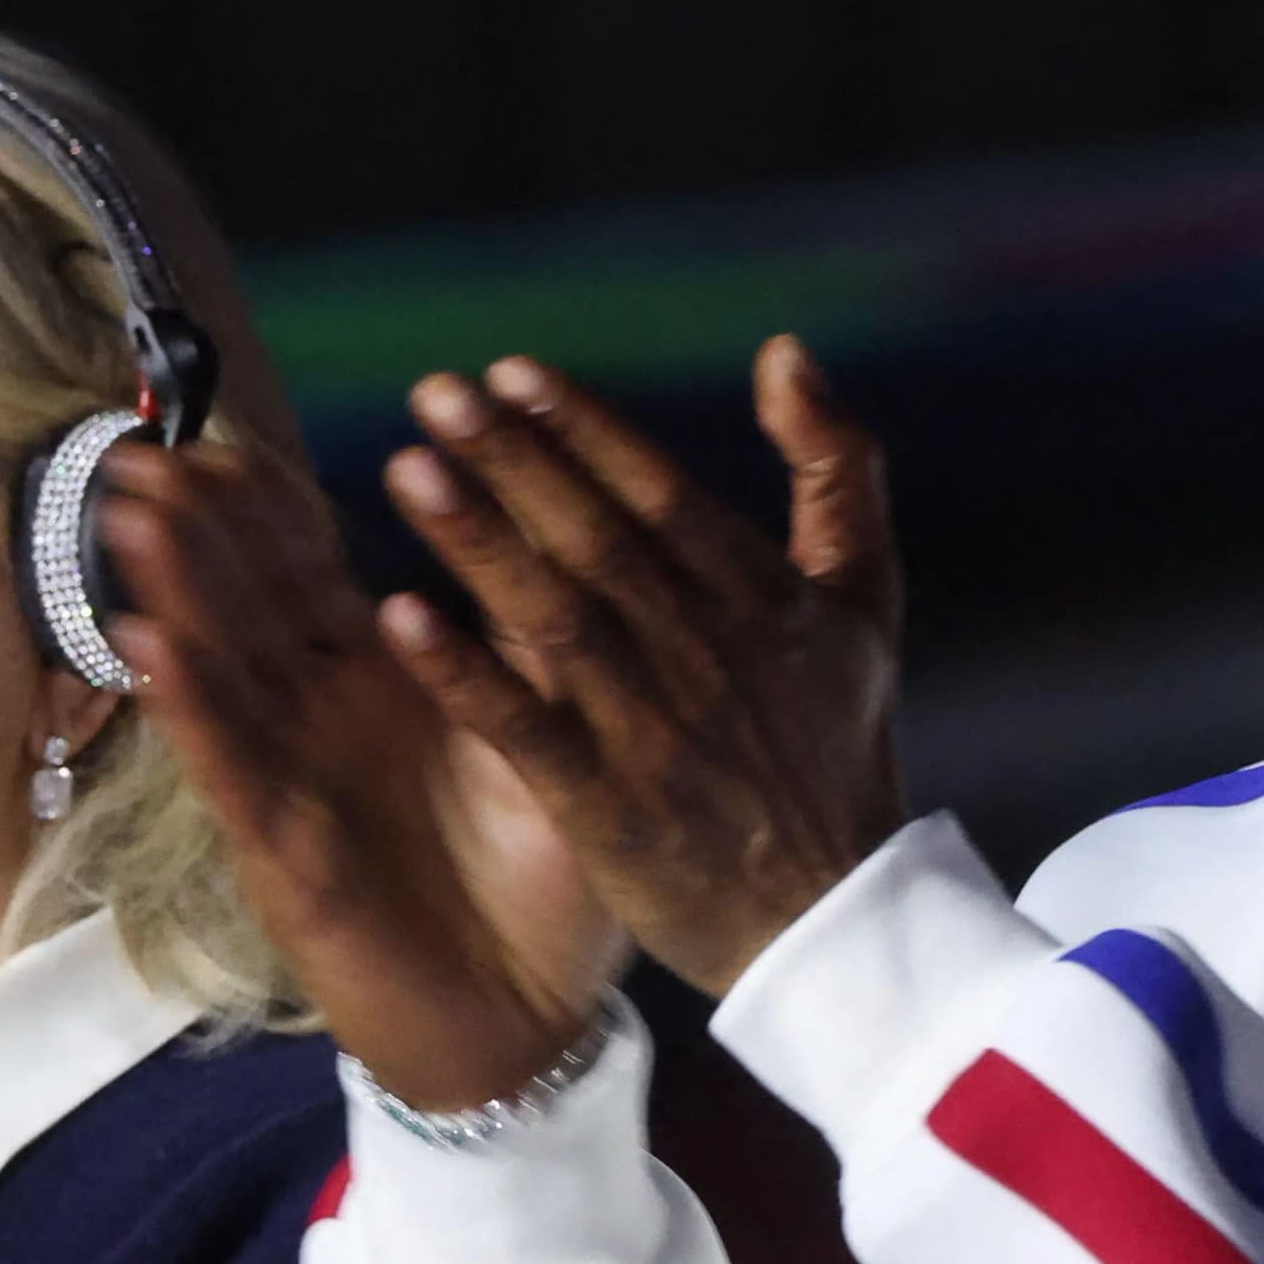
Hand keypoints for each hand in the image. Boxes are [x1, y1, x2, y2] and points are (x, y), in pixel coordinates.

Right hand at [96, 442, 626, 1109]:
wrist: (533, 1018)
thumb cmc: (539, 877)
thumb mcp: (539, 734)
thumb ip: (517, 638)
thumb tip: (526, 514)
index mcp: (384, 680)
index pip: (308, 571)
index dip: (264, 506)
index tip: (221, 430)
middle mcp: (324, 719)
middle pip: (246, 602)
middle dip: (194, 527)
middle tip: (142, 446)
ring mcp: (296, 780)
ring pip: (221, 668)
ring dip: (173, 592)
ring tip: (126, 512)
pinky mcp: (287, 849)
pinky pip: (232, 765)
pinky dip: (191, 704)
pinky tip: (147, 644)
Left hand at [371, 337, 904, 995]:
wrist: (833, 914)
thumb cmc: (837, 743)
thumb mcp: (865, 594)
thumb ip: (835, 465)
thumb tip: (783, 350)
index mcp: (765, 598)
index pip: (661, 493)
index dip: (584, 429)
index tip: (511, 373)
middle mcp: (708, 652)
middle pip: (598, 539)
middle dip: (516, 461)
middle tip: (438, 393)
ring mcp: (653, 731)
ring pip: (554, 617)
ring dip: (478, 542)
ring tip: (408, 469)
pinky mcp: (606, 806)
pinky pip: (523, 727)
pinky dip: (465, 672)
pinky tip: (399, 616)